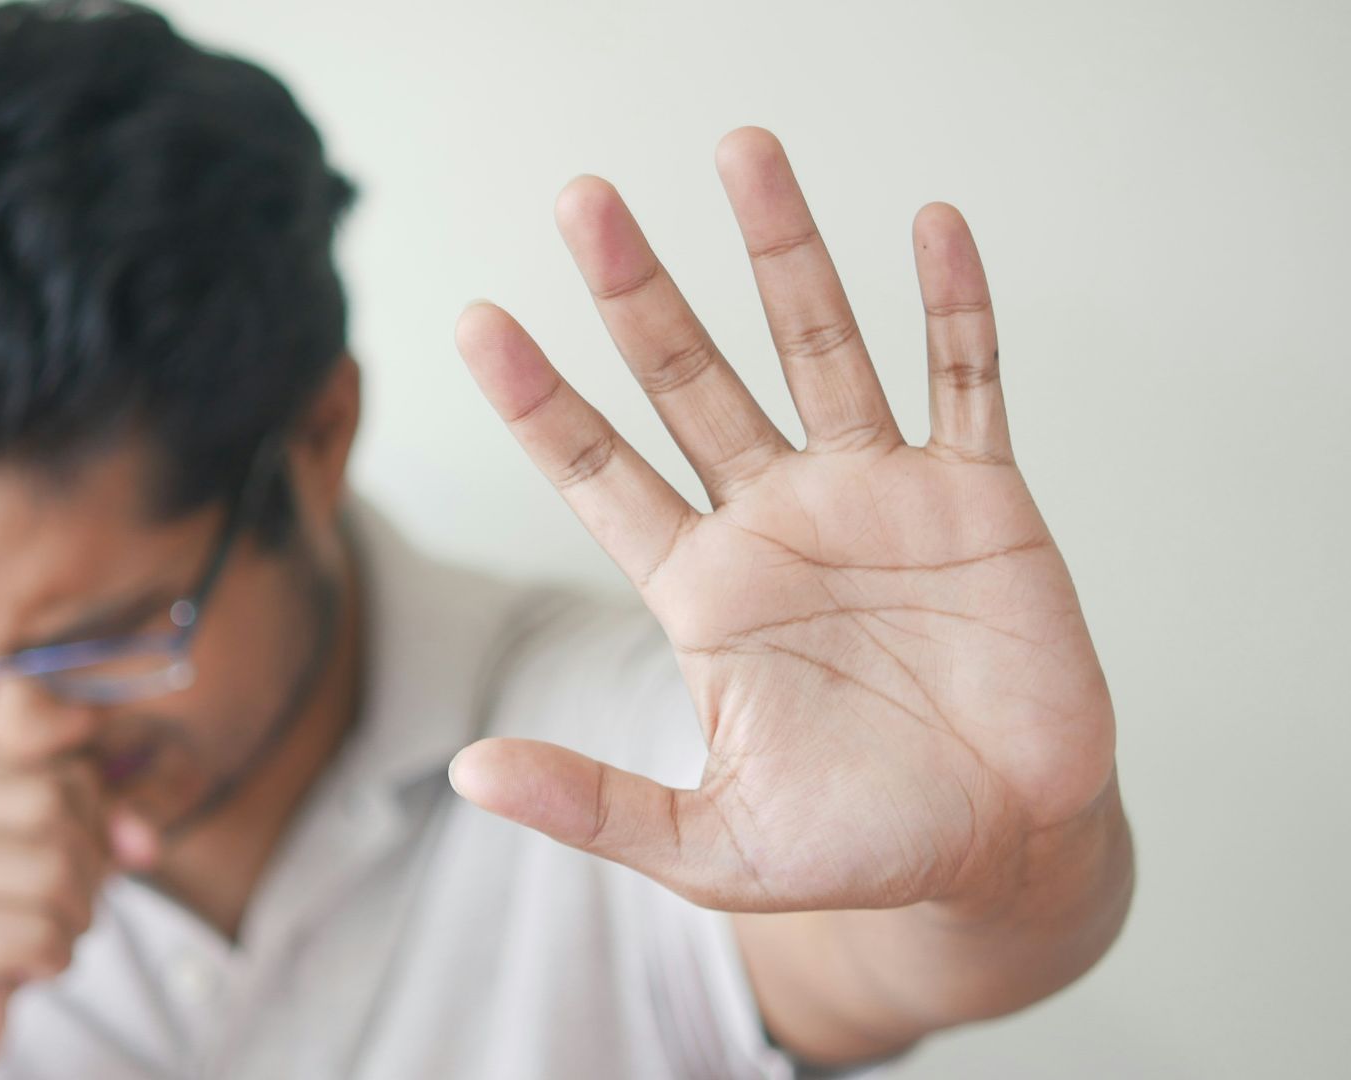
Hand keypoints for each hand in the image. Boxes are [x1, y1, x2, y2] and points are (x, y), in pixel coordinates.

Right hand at [0, 742, 145, 1079]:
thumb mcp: (43, 842)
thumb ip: (102, 817)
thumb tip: (144, 842)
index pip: (58, 767)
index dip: (94, 818)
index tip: (77, 854)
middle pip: (56, 805)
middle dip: (87, 865)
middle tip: (66, 903)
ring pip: (55, 869)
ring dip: (76, 916)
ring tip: (45, 932)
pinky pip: (42, 933)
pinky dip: (56, 957)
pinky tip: (27, 964)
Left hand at [449, 127, 1116, 915]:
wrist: (1002, 852)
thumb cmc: (855, 847)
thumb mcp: (709, 845)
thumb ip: (593, 803)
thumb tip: (466, 773)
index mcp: (702, 588)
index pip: (599, 472)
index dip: (540, 400)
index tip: (477, 321)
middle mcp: (775, 518)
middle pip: (690, 379)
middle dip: (638, 291)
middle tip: (583, 201)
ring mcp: (876, 496)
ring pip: (819, 346)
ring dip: (784, 252)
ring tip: (742, 152)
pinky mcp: (978, 498)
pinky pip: (967, 379)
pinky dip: (954, 307)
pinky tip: (931, 227)